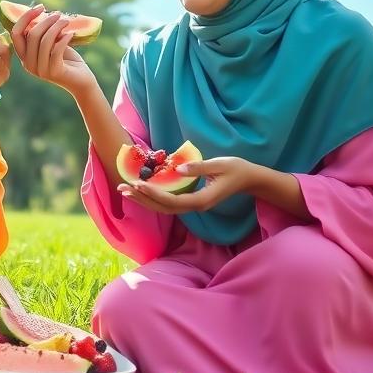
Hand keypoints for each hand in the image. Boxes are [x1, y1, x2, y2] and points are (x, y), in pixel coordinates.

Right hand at [9, 4, 93, 93]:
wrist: (81, 80)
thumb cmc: (66, 59)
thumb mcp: (51, 43)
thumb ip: (43, 32)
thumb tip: (41, 12)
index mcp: (23, 56)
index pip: (15, 33)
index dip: (26, 17)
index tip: (40, 7)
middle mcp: (28, 64)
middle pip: (32, 35)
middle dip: (46, 21)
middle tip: (59, 15)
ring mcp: (40, 70)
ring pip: (44, 41)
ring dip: (57, 27)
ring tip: (66, 21)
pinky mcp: (54, 72)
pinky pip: (56, 50)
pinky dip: (64, 39)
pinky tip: (71, 34)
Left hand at [117, 156, 258, 214]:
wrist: (249, 179)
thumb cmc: (236, 169)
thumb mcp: (219, 165)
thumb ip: (198, 168)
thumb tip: (177, 169)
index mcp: (202, 200)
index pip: (173, 201)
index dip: (155, 194)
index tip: (139, 184)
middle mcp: (195, 206)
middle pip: (164, 208)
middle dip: (142, 199)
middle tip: (123, 188)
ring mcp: (193, 205)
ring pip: (164, 208)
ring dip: (144, 200)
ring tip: (126, 191)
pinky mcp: (191, 201)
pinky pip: (169, 203)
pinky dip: (154, 197)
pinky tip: (142, 191)